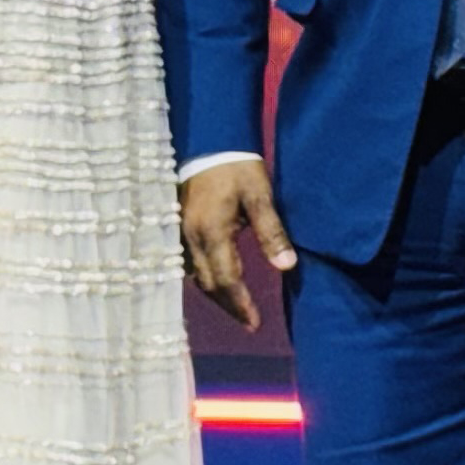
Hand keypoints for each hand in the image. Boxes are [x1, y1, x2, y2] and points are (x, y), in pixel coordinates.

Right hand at [181, 156, 296, 328]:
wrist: (209, 141)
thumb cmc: (238, 168)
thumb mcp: (260, 196)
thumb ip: (272, 232)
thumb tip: (287, 266)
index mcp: (212, 232)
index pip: (227, 279)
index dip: (241, 304)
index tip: (255, 323)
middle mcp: (190, 237)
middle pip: (208, 284)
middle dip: (229, 305)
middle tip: (249, 322)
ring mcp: (180, 232)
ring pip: (196, 275)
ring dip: (216, 294)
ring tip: (236, 308)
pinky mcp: (177, 227)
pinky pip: (188, 262)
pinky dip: (205, 277)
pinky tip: (217, 282)